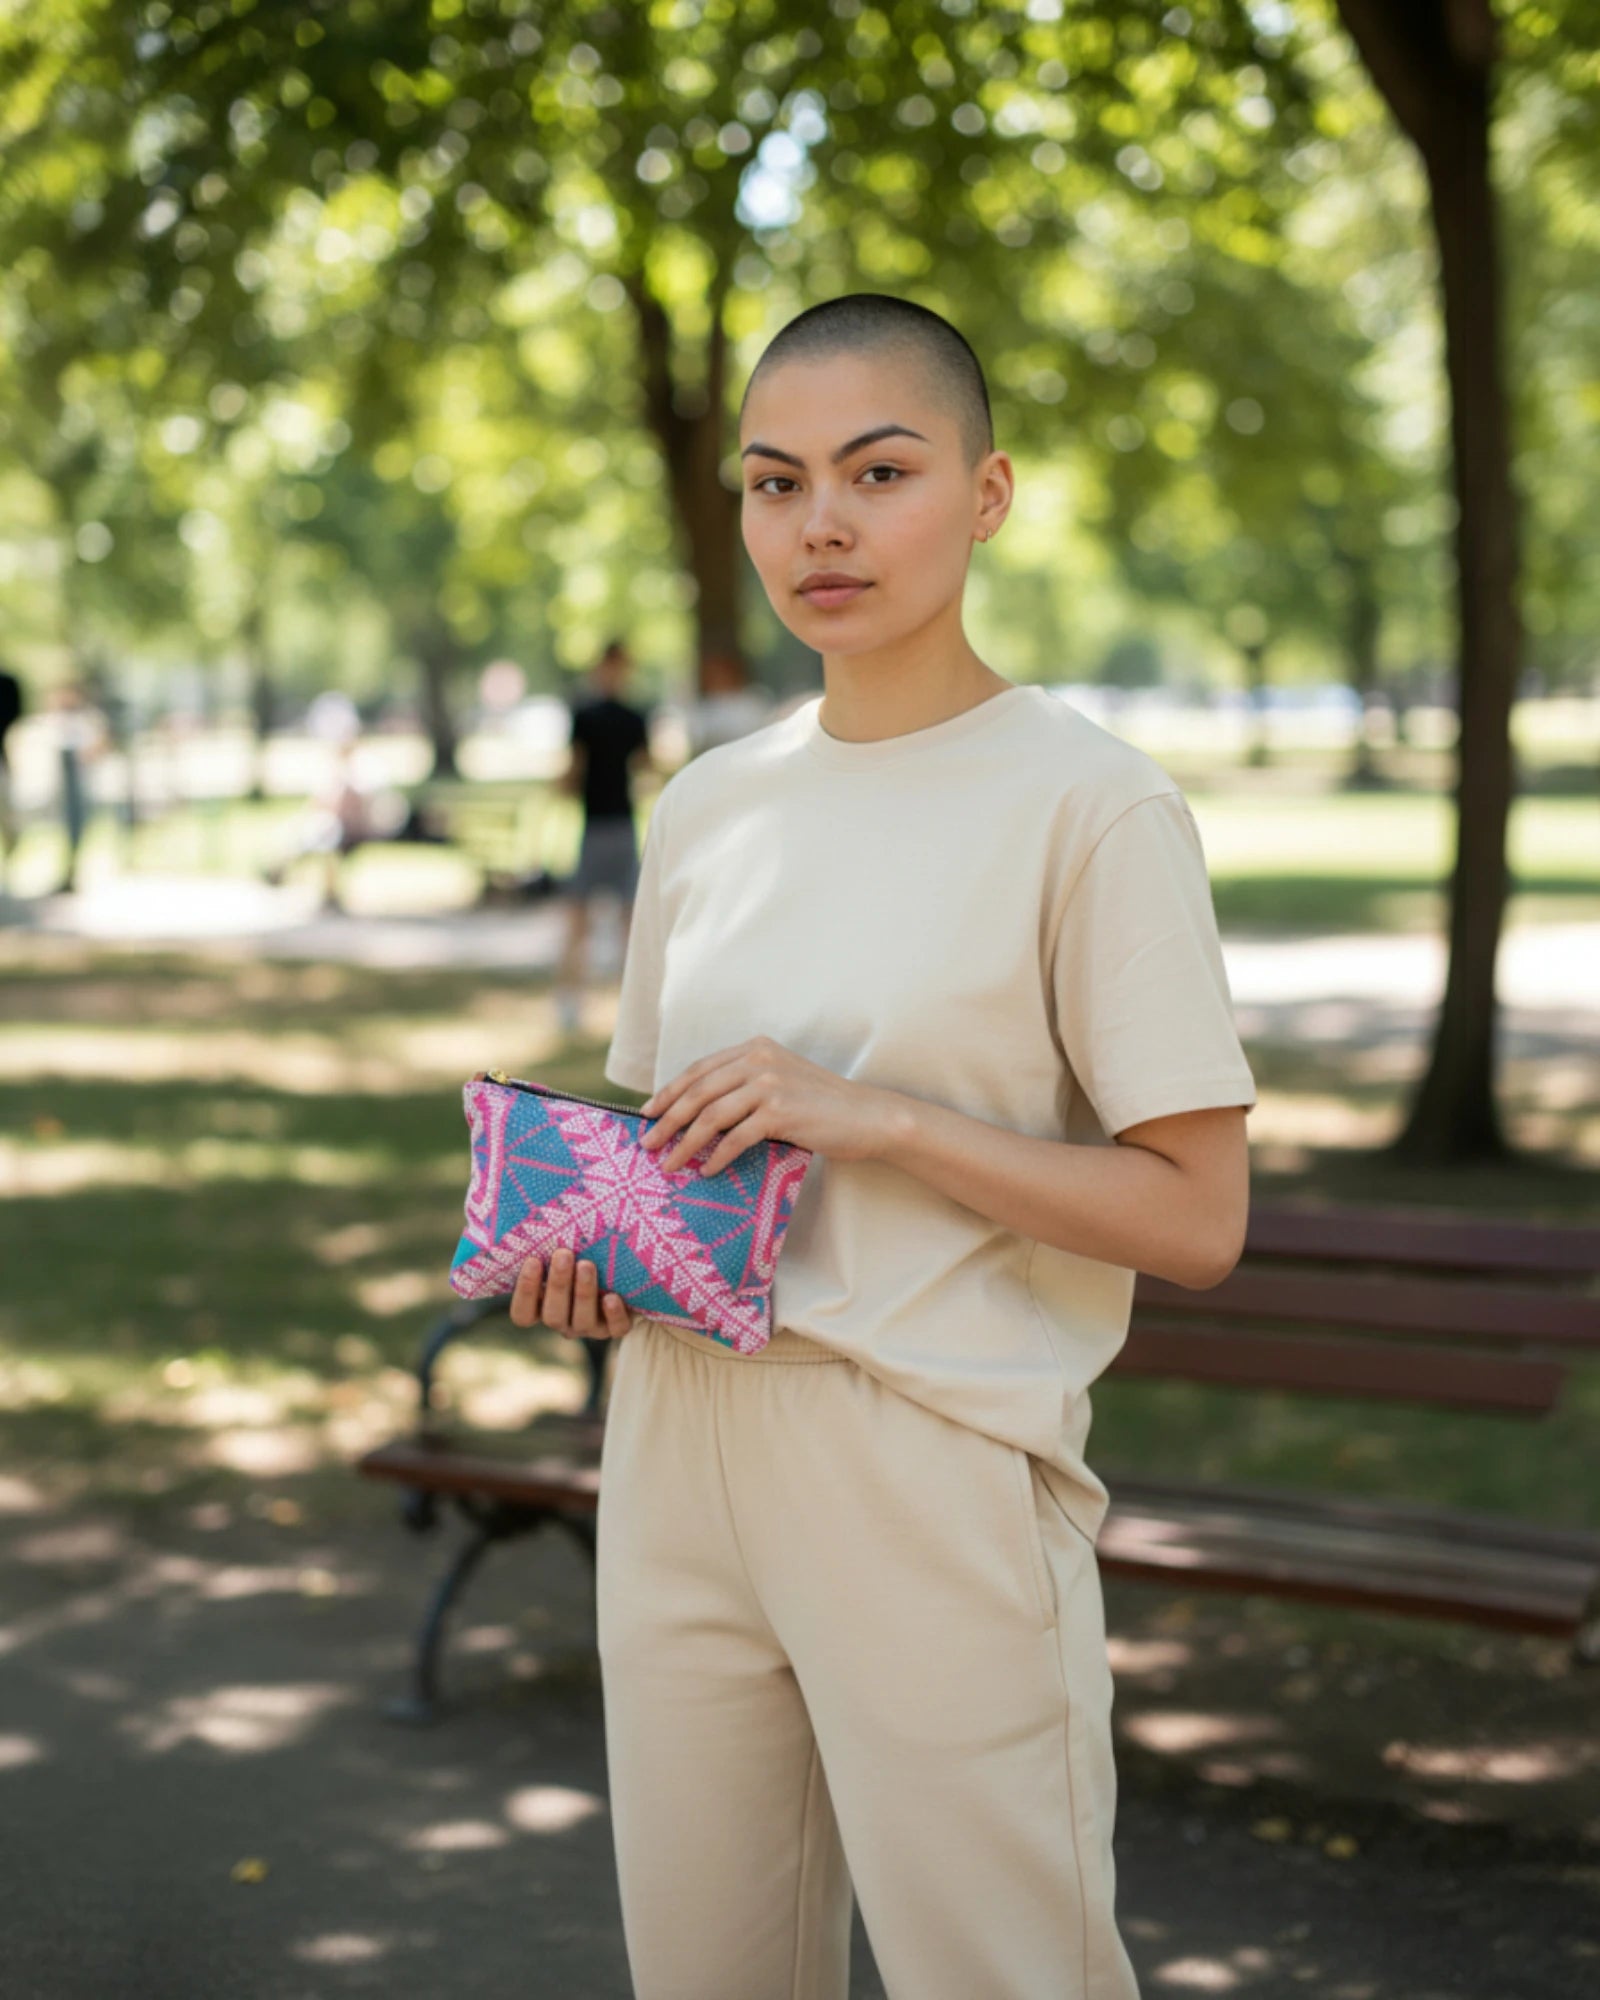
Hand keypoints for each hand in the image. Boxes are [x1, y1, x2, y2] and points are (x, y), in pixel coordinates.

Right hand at [509, 1248, 633, 1340]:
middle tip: (563, 1254)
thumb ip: (549, 1236)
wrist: (629, 1271)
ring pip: (581, 1322)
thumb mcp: (567, 1246)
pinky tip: (612, 1297)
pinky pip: (616, 1329)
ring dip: (582, 1293)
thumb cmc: (586, 1251)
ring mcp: (591, 1326)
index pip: (523, 1314)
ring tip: (587, 1264)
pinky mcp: (618, 1327)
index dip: (525, 1292)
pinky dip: (613, 1315)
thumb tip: (528, 1194)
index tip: (532, 1260)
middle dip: (557, 1284)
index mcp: (544, 1305)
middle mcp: (565, 1320)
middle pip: (553, 1316)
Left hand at [638, 1035, 894, 1176]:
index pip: (699, 1069)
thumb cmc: (822, 1106)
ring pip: (710, 1116)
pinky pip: (736, 1138)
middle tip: (648, 1144)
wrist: (867, 1116)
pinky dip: (717, 1156)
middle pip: (697, 1092)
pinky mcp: (780, 1112)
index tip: (647, 1113)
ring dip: (684, 1144)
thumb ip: (745, 1087)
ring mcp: (769, 1085)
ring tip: (669, 1165)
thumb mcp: (780, 1083)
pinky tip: (706, 1170)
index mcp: (754, 1048)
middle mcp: (759, 1060)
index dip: (669, 1092)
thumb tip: (698, 1116)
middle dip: (667, 1120)